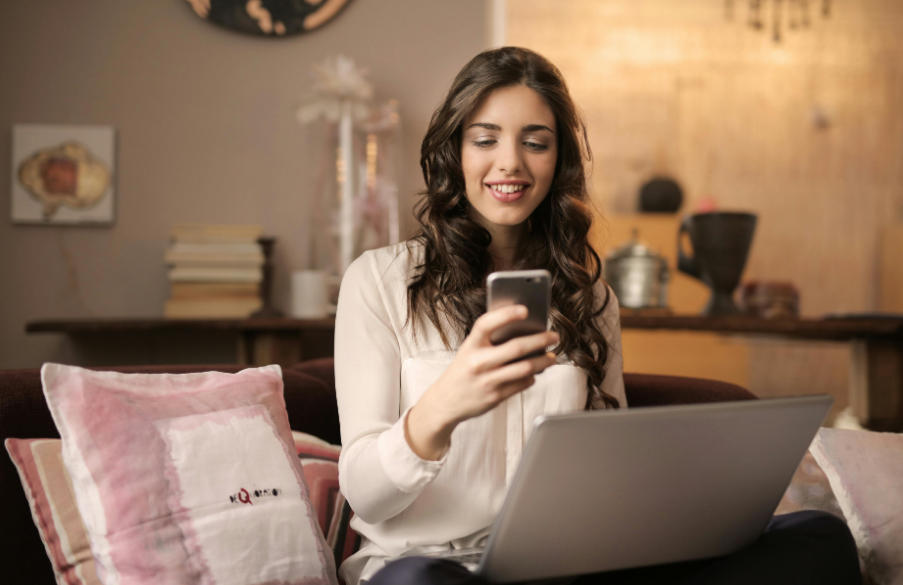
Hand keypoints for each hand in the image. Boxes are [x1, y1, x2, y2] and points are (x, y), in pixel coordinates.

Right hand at [405, 305, 558, 459]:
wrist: (445, 402)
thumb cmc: (462, 371)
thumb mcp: (469, 351)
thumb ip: (489, 341)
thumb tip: (523, 331)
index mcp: (470, 346)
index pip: (487, 324)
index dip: (506, 314)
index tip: (525, 309)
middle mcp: (478, 362)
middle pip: (516, 348)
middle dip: (540, 340)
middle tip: (554, 336)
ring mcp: (487, 381)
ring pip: (525, 368)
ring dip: (543, 361)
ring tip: (552, 357)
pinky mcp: (495, 396)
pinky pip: (522, 383)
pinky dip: (532, 376)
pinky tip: (534, 372)